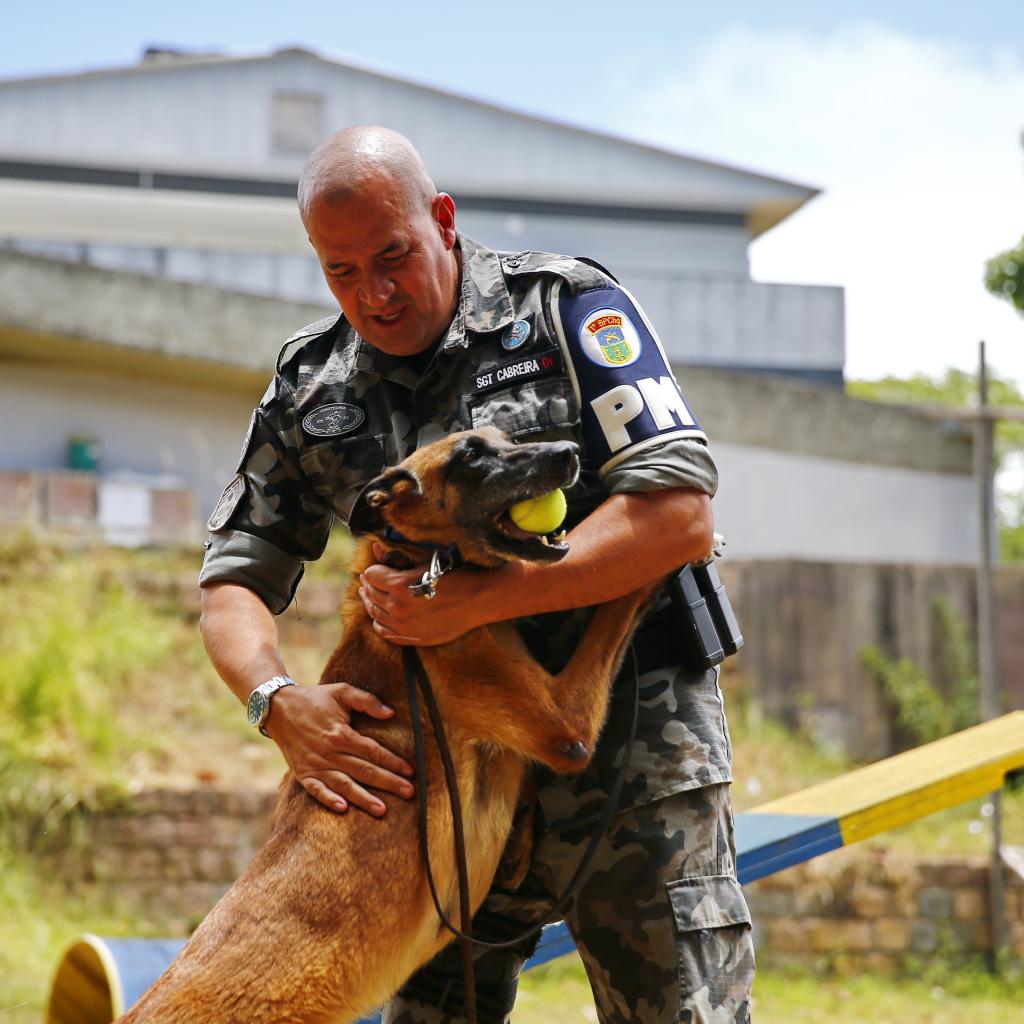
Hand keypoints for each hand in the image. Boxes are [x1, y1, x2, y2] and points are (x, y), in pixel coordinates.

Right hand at [263, 681, 414, 815]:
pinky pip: (316, 790)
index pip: (373, 751)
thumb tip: (391, 713)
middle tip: (409, 793)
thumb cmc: (315, 699)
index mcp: (341, 733)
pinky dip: (328, 800)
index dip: (393, 761)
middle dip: (388, 783)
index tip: (411, 771)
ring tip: (382, 810)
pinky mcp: (303, 773)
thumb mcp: (342, 691)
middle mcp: (329, 752)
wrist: (279, 708)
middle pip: (364, 771)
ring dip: (363, 798)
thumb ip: (367, 701)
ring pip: (344, 785)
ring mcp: (315, 765)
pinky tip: (343, 809)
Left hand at [358, 544, 488, 645]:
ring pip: (375, 613)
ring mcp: (404, 626)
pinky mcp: (412, 638)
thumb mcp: (425, 562)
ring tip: (374, 596)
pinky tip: (382, 616)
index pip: (370, 575)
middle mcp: (397, 607)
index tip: (377, 569)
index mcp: (399, 585)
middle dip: (369, 585)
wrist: (478, 599)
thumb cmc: (454, 575)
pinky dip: (380, 622)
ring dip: (373, 602)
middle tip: (371, 581)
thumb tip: (375, 548)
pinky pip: (384, 632)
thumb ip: (396, 558)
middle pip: (370, 594)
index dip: (373, 570)